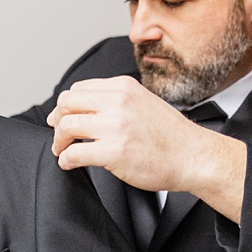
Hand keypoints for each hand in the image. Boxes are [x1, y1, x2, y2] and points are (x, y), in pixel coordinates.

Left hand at [47, 75, 247, 221]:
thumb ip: (117, 100)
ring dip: (59, 142)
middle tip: (59, 136)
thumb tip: (86, 108)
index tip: (62, 119)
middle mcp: (118, 102)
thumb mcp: (143, 102)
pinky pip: (74, 153)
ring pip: (67, 126)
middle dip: (57, 121)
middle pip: (67, 103)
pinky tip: (69, 164)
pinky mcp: (114, 152)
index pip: (79, 88)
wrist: (194, 156)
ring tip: (63, 151)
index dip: (66, 106)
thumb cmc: (171, 136)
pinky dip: (65, 160)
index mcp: (123, 87)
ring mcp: (116, 126)